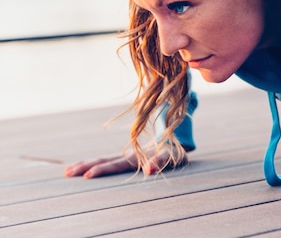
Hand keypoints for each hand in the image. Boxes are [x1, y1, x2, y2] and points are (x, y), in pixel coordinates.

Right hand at [64, 145, 187, 178]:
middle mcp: (129, 155)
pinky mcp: (126, 158)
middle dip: (86, 167)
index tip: (88, 175)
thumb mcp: (171, 157)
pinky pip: (106, 161)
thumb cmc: (174, 152)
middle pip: (105, 161)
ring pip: (103, 160)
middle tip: (69, 173)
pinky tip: (78, 167)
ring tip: (67, 171)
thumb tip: (148, 170)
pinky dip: (92, 164)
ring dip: (85, 164)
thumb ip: (160, 162)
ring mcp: (126, 156)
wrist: (176, 141)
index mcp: (137, 156)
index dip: (103, 169)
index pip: (116, 164)